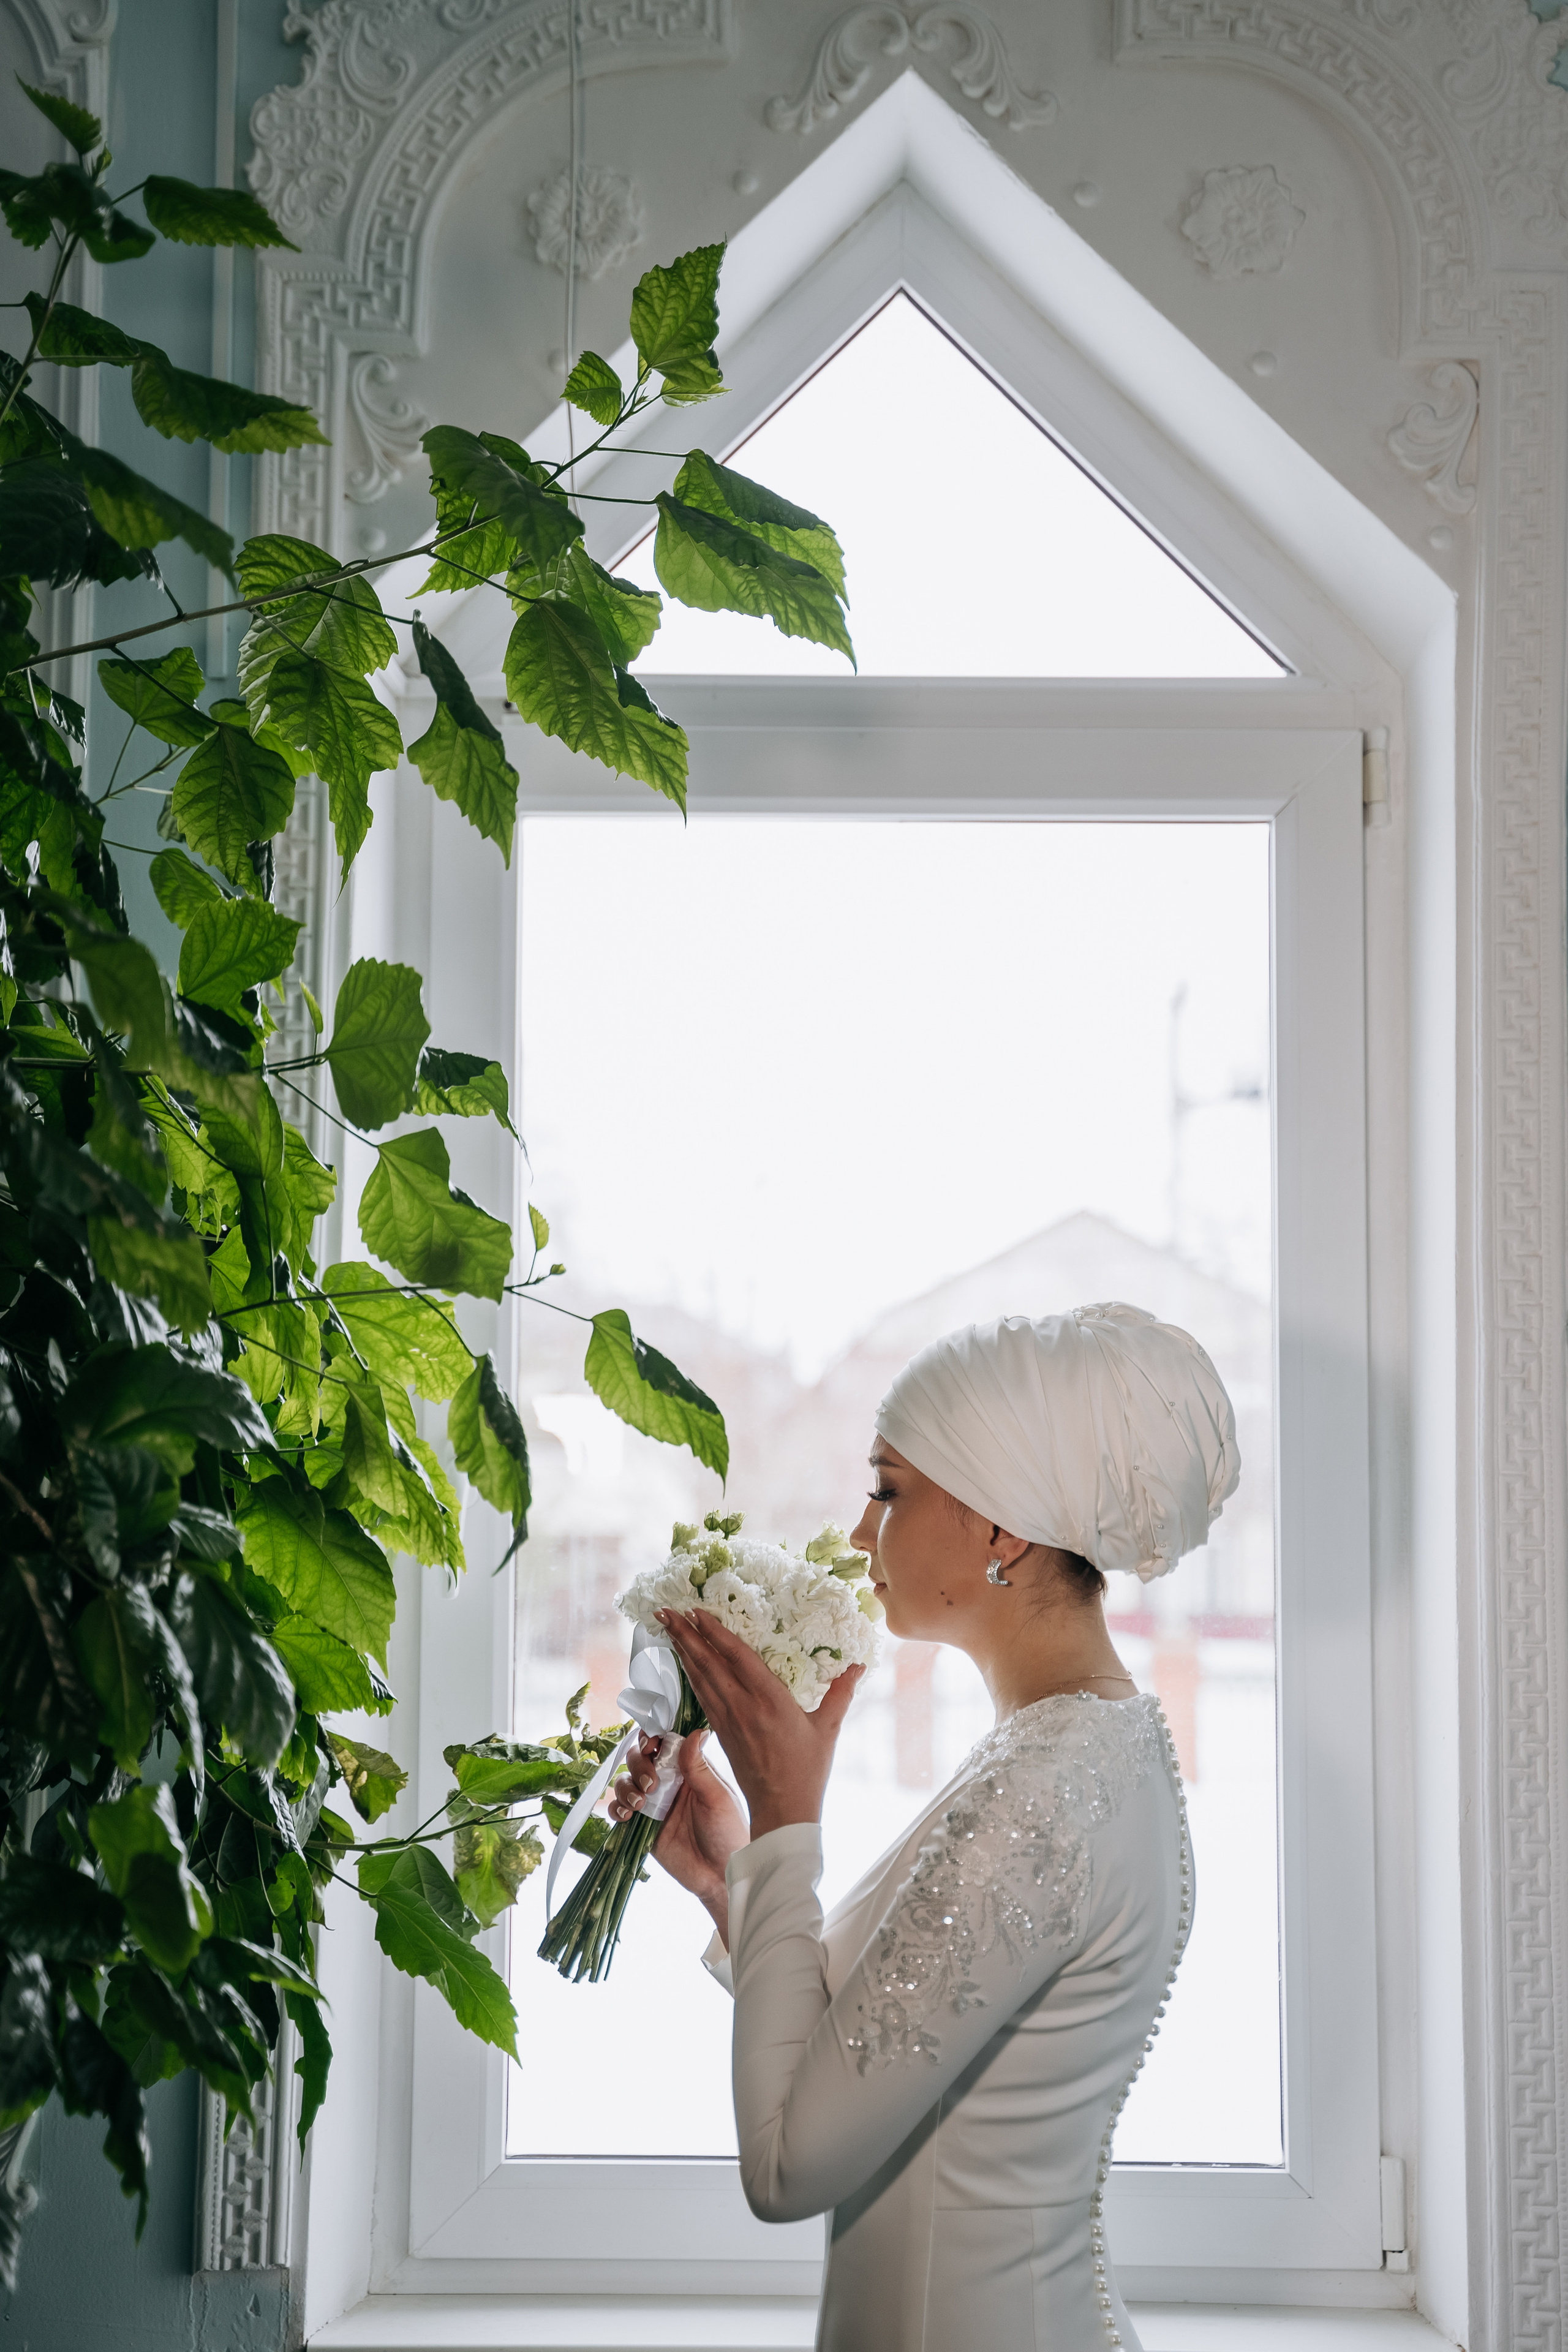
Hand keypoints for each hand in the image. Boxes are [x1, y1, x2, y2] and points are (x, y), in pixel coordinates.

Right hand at [608, 1727, 746, 1941]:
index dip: (652, 1738)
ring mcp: (654, 1803)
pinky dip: (616, 1807)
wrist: (719, 1876)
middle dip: (638, 1765)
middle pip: (639, 1758)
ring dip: (625, 1786)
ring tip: (639, 1803)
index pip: (664, 1743)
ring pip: (626, 1781)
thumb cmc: (728, 1833)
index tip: (650, 1746)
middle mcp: (669, 1782)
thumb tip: (697, 1731)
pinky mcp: (643, 1825)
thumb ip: (700, 1768)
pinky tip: (627, 1815)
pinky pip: (620, 1809)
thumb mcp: (717, 1798)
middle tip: (651, 1784)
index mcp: (689, 1769)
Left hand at [656, 1607, 863, 1841]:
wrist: (782, 1811)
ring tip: (667, 1627)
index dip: (715, 1631)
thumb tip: (859, 1664)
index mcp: (770, 1700)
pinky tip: (684, 1663)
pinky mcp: (722, 1733)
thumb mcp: (828, 1728)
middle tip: (664, 1610)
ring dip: (682, 1651)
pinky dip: (690, 1675)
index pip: (737, 1656)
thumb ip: (841, 1692)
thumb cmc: (808, 1770)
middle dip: (685, 1634)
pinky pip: (701, 1696)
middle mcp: (743, 1707)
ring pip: (699, 1678)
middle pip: (708, 1663)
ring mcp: (728, 1721)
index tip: (696, 1611)